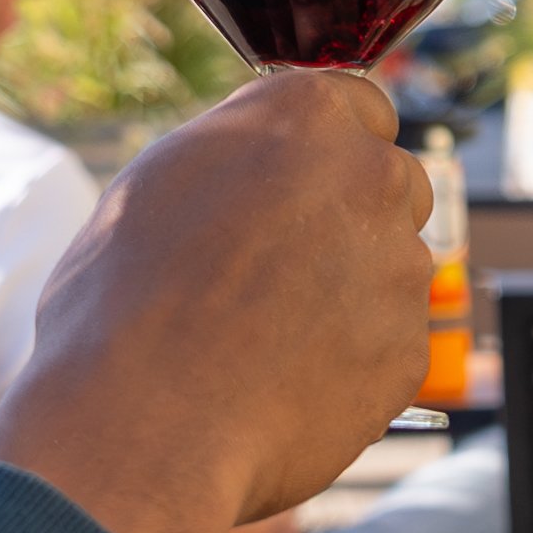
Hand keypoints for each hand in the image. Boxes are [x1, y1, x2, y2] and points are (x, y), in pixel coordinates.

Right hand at [0, 73, 425, 532]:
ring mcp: (399, 267)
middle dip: (352, 218)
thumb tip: (262, 162)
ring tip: (262, 341)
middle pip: (392, 184)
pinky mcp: (409, 352)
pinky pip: (388, 347)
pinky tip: (281, 385)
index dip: (326, 152)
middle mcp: (369, 176)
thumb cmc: (123, 305)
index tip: (298, 188)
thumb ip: (236, 157)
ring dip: (349, 295)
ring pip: (392, 270)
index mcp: (304, 114)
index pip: (360, 105)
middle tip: (278, 270)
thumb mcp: (155, 185)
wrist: (144, 427)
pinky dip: (350, 364)